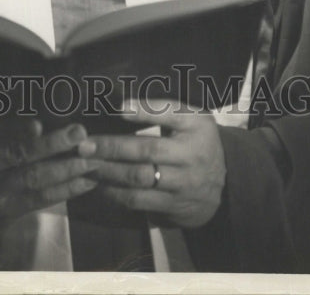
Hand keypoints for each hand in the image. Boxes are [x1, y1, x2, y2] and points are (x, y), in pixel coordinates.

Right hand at [0, 118, 98, 231]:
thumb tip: (32, 96)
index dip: (18, 130)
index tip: (40, 122)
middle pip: (19, 157)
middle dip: (53, 144)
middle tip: (79, 132)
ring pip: (35, 179)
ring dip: (67, 168)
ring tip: (92, 156)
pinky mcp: (7, 213)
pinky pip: (41, 200)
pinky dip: (66, 190)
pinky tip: (86, 181)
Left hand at [78, 99, 225, 228]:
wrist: (225, 184)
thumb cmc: (197, 140)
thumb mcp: (191, 118)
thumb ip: (162, 109)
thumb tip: (121, 103)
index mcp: (195, 126)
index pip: (170, 115)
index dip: (144, 112)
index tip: (119, 108)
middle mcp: (190, 156)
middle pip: (147, 151)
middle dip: (112, 147)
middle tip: (84, 144)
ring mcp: (182, 184)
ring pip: (139, 180)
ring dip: (108, 172)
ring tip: (86, 164)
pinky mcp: (173, 207)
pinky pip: (139, 202)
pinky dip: (115, 193)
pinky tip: (99, 184)